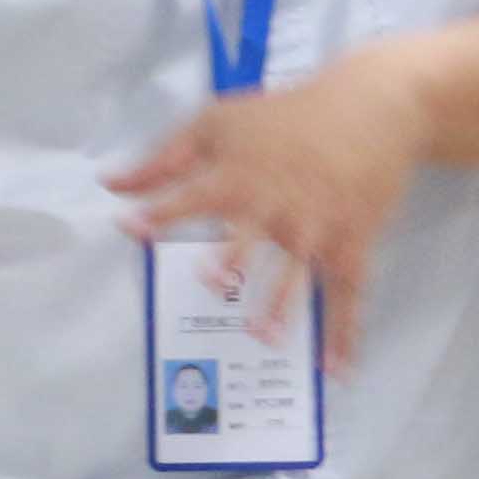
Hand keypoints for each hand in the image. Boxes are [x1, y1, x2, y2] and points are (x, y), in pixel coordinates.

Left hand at [106, 56, 432, 363]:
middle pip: (251, 233)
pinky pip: (349, 294)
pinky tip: (337, 370)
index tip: (129, 227)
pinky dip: (345, 333)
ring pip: (298, 269)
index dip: (160, 211)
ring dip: (283, 302)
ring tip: (266, 336)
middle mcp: (276, 204)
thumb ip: (164, 157)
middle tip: (214, 279)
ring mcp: (317, 228)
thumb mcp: (218, 121)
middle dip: (233, 255)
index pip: (192, 195)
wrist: (368, 109)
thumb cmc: (282, 118)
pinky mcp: (351, 243)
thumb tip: (110, 186)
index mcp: (238, 175)